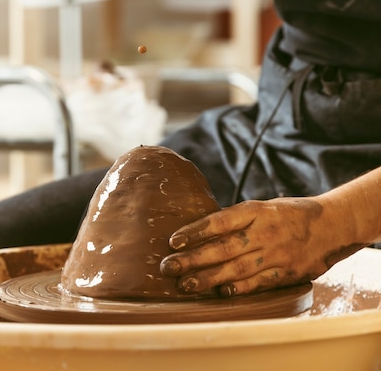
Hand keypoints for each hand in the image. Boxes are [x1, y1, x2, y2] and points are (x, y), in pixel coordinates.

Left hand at [160, 197, 360, 296]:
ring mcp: (276, 254)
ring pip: (237, 269)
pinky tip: (218, 292)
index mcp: (257, 210)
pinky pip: (258, 283)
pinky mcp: (286, 273)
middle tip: (168, 267)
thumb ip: (238, 219)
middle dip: (193, 259)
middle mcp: (265, 232)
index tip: (173, 240)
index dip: (195, 231)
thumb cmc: (290, 213)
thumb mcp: (264, 206)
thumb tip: (202, 229)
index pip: (220, 221)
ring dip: (208, 278)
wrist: (332, 225)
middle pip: (223, 248)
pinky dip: (238, 289)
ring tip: (185, 285)